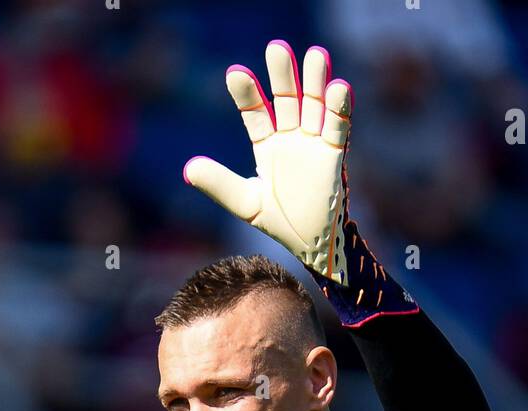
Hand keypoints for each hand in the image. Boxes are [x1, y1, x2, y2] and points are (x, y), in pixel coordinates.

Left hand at [183, 40, 353, 282]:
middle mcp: (290, 138)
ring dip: (315, 81)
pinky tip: (339, 88)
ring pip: (314, 105)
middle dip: (283, 76)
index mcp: (267, 145)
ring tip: (316, 55)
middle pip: (287, 99)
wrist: (311, 245)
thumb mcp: (245, 203)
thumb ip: (220, 185)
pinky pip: (337, 127)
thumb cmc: (279, 222)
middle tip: (277, 48)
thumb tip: (188, 169)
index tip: (235, 73)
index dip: (247, 94)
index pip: (256, 112)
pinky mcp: (334, 154)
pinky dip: (339, 109)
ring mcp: (313, 143)